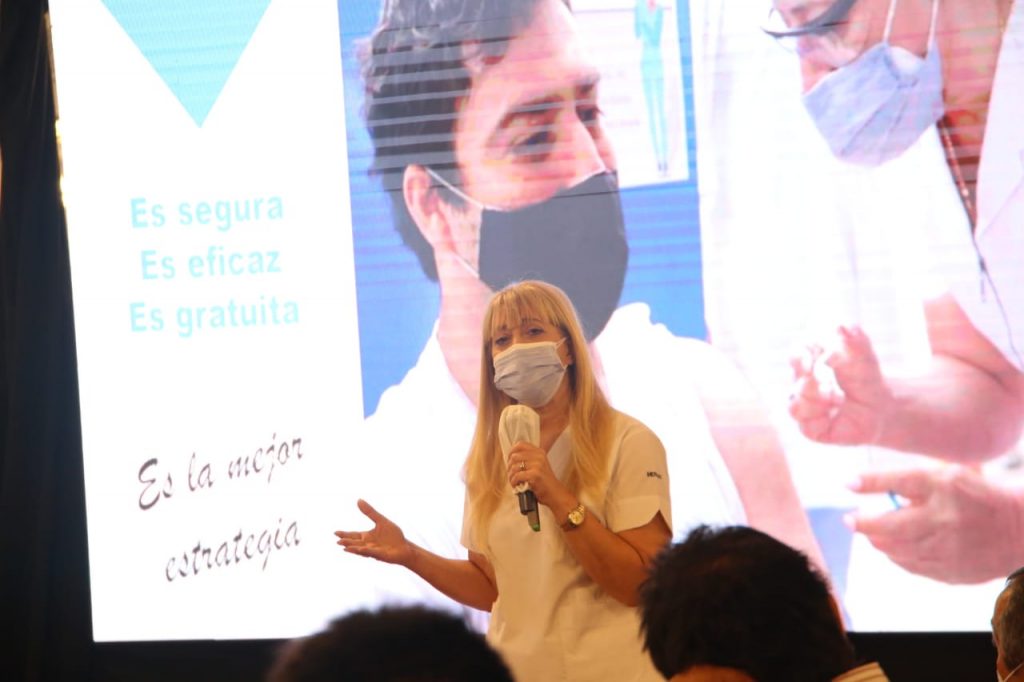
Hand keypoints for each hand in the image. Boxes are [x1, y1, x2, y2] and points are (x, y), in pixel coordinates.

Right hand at [334, 499, 413, 565]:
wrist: (405, 547)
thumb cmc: (393, 536)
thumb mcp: (381, 521)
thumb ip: (370, 512)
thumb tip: (358, 500)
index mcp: (367, 537)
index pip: (353, 535)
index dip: (345, 534)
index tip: (335, 533)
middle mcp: (368, 545)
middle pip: (355, 543)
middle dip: (347, 542)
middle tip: (338, 541)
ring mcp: (374, 551)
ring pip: (361, 549)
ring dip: (353, 548)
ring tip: (344, 547)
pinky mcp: (381, 555)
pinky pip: (373, 553)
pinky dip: (366, 551)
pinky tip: (361, 549)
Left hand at [506, 441, 571, 510]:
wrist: (555, 493)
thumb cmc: (544, 482)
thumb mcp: (538, 465)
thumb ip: (528, 459)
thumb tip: (510, 457)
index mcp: (539, 452)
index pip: (520, 445)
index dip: (511, 451)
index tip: (509, 460)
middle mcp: (539, 456)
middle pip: (514, 456)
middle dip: (509, 467)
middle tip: (511, 475)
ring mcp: (537, 465)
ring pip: (514, 467)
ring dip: (511, 476)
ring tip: (513, 482)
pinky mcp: (535, 474)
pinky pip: (517, 476)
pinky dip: (513, 482)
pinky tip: (516, 486)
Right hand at [789, 325, 892, 445]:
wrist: (880, 409)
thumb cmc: (866, 379)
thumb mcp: (864, 358)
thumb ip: (854, 340)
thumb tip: (841, 326)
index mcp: (809, 362)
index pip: (796, 353)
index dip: (800, 356)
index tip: (810, 360)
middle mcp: (800, 384)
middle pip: (794, 379)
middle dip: (813, 381)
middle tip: (831, 385)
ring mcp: (803, 406)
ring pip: (794, 404)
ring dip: (817, 400)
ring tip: (837, 398)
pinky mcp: (809, 428)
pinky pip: (805, 425)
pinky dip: (821, 418)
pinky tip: (833, 414)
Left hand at [848, 466, 1023, 583]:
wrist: (1021, 528)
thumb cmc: (979, 494)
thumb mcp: (951, 473)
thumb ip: (915, 479)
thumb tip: (873, 484)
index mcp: (945, 486)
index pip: (898, 482)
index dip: (869, 482)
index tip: (847, 484)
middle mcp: (944, 518)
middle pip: (887, 526)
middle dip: (862, 523)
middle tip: (850, 520)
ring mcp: (947, 548)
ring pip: (894, 550)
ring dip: (878, 541)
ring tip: (874, 533)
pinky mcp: (950, 571)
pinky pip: (910, 565)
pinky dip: (897, 555)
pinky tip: (895, 547)